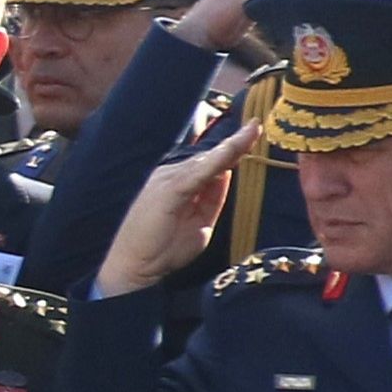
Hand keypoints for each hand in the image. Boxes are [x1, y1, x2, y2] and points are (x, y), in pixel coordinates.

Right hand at [96, 110, 263, 299]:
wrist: (133, 267)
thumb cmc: (162, 250)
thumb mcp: (199, 223)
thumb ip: (212, 199)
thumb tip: (226, 174)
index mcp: (177, 183)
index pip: (209, 163)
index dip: (233, 148)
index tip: (253, 131)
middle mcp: (170, 175)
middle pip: (209, 157)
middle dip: (236, 142)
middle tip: (258, 124)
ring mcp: (167, 180)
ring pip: (206, 160)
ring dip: (230, 146)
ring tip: (252, 130)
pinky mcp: (169, 189)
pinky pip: (199, 171)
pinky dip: (218, 159)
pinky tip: (233, 148)